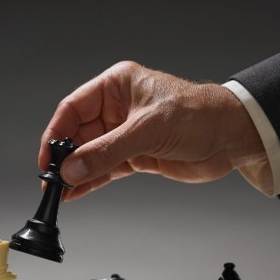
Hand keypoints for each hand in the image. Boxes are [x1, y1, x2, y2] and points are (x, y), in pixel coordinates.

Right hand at [39, 61, 272, 200]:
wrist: (232, 137)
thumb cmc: (199, 115)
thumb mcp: (148, 129)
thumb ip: (107, 151)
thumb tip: (73, 168)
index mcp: (117, 86)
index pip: (73, 109)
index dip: (56, 133)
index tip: (47, 158)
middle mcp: (117, 109)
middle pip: (78, 134)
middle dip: (65, 158)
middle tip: (52, 180)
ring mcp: (125, 133)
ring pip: (90, 154)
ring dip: (76, 173)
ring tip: (59, 192)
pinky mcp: (135, 156)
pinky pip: (105, 169)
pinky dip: (91, 181)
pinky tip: (77, 192)